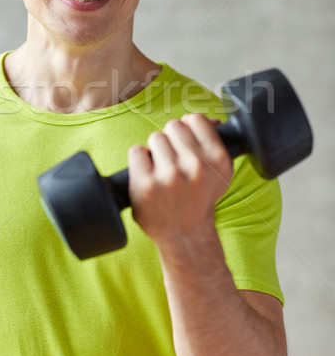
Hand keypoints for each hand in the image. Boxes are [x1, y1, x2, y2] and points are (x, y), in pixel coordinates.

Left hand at [128, 114, 233, 249]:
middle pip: (173, 126)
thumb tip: (210, 120)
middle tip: (173, 162)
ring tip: (162, 172)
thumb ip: (214, 144)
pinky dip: (138, 161)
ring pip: (155, 137)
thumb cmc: (198, 200)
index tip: (185, 144)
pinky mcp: (146, 184)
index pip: (195, 119)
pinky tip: (147, 176)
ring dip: (155, 152)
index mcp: (217, 159)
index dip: (188, 128)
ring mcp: (170, 176)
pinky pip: (137, 151)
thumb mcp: (219, 174)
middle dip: (171, 140)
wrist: (185, 235)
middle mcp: (196, 166)